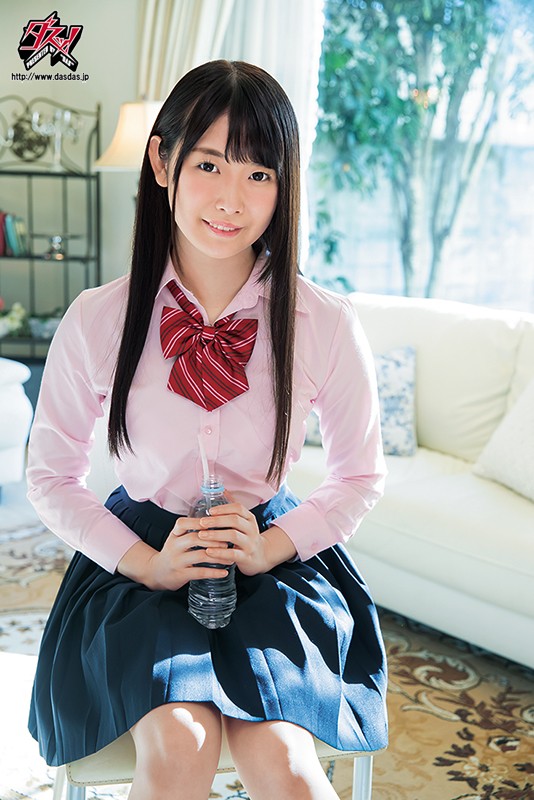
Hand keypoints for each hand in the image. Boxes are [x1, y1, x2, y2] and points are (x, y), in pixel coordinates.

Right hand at [116, 517, 233, 590]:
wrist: (156, 572)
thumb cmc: (173, 552)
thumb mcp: (177, 538)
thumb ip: (191, 530)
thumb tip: (217, 519)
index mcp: (174, 535)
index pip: (183, 523)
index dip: (199, 522)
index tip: (216, 521)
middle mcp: (173, 546)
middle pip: (194, 538)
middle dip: (214, 538)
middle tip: (228, 541)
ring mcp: (176, 561)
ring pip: (199, 556)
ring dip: (218, 555)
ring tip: (230, 556)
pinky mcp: (180, 575)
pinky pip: (200, 572)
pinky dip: (214, 572)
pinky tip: (224, 572)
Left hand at [199, 499, 296, 576]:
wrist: (260, 557)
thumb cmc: (246, 537)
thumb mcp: (243, 522)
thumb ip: (233, 508)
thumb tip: (222, 489)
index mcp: (250, 519)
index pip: (238, 508)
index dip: (223, 508)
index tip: (209, 510)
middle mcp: (252, 530)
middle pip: (235, 520)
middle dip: (217, 520)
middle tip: (201, 522)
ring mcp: (250, 544)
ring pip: (233, 536)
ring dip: (215, 535)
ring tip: (201, 535)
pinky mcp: (246, 558)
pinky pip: (232, 554)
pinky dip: (219, 552)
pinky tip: (208, 551)